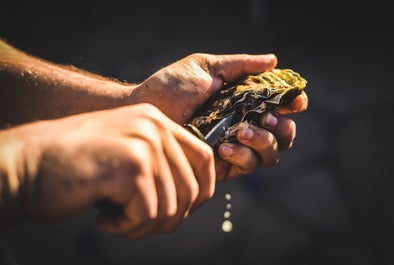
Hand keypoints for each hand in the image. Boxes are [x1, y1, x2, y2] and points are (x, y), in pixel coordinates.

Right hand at [6, 104, 214, 237]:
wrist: (27, 165)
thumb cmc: (74, 167)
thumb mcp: (126, 154)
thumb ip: (159, 165)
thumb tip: (194, 196)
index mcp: (156, 121)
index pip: (203, 157)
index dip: (202, 191)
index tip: (185, 211)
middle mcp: (154, 126)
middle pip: (190, 189)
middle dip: (168, 219)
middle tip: (135, 223)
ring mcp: (143, 144)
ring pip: (170, 207)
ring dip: (142, 225)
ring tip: (114, 218)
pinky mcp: (130, 167)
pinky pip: (147, 215)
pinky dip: (126, 227)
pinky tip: (102, 217)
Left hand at [130, 53, 307, 179]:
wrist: (146, 109)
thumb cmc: (173, 86)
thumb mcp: (207, 68)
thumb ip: (241, 66)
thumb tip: (274, 61)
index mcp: (245, 100)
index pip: (280, 106)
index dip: (293, 104)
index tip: (294, 102)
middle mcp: (245, 124)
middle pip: (283, 134)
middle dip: (281, 127)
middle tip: (265, 117)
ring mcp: (236, 146)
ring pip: (271, 155)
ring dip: (263, 142)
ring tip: (241, 131)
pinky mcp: (223, 166)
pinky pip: (247, 167)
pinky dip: (243, 157)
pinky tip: (224, 147)